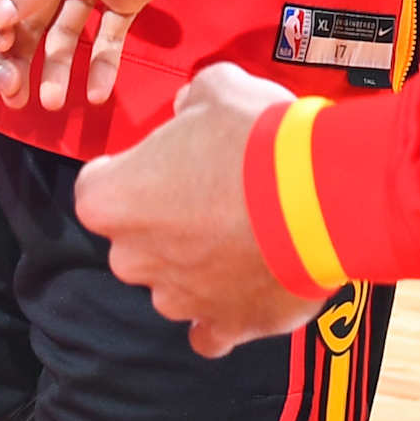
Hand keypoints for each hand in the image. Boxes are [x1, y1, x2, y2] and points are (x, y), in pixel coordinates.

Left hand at [73, 64, 326, 356]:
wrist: (321, 194)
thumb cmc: (257, 138)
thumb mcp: (216, 89)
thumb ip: (191, 103)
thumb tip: (191, 110)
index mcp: (113, 199)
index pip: (98, 187)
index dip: (133, 171)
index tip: (164, 163)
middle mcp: (133, 257)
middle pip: (136, 239)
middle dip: (167, 220)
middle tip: (215, 192)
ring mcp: (177, 298)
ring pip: (174, 283)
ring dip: (200, 262)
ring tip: (249, 232)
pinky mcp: (226, 325)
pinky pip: (212, 331)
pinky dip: (225, 312)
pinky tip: (250, 284)